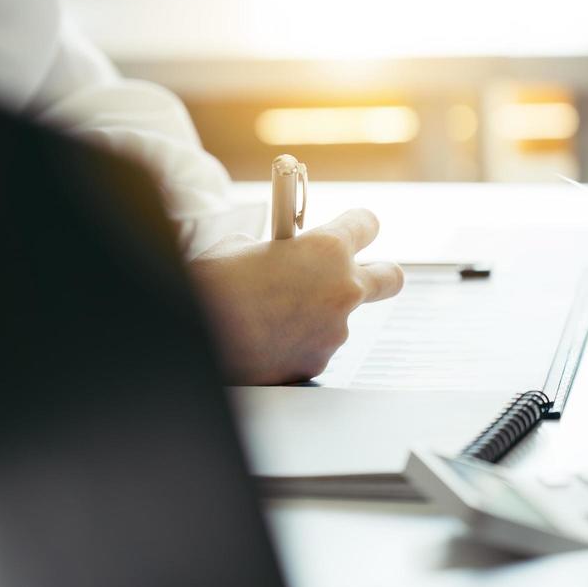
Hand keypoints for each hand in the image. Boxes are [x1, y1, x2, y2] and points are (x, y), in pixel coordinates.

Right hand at [189, 209, 404, 384]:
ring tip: (270, 317)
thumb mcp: (244, 247)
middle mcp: (344, 288)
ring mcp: (336, 329)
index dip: (357, 226)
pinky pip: (314, 348)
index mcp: (328, 248)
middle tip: (358, 277)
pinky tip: (264, 342)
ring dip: (317, 316)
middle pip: (390, 277)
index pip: (367, 224)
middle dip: (381, 274)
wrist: (197, 335)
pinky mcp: (319, 361)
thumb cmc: (214, 284)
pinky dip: (295, 345)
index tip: (351, 228)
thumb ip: (277, 250)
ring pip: (340, 319)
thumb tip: (280, 258)